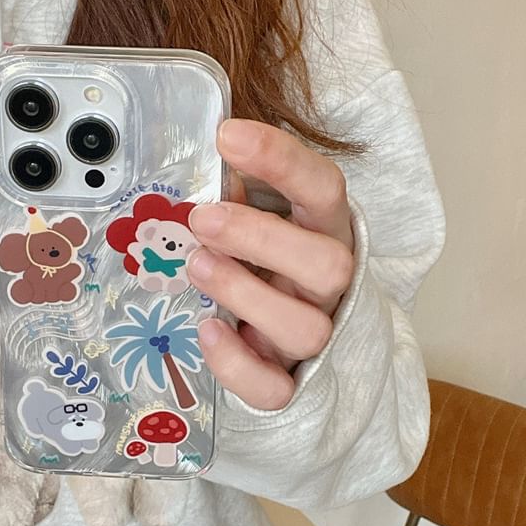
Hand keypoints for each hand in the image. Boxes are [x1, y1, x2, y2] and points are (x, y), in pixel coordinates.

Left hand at [187, 118, 354, 409]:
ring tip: (196, 266)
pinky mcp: (289, 385)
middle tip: (201, 219)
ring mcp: (314, 338)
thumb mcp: (260, 224)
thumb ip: (240, 197)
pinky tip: (207, 330)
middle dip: (262, 239)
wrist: (292, 347)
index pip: (324, 190)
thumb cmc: (266, 266)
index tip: (227, 135)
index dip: (282, 161)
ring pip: (305, 328)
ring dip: (244, 293)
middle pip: (329, 266)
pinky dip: (236, 364)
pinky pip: (274, 389)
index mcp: (325, 235)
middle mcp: (328, 288)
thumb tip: (198, 159)